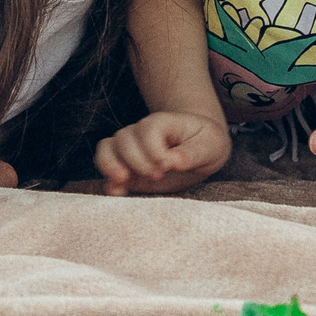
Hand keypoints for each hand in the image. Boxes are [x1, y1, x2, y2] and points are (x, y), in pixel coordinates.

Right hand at [92, 110, 231, 195]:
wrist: (198, 149)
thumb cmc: (205, 143)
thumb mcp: (210, 145)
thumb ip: (192, 153)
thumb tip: (174, 162)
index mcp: (161, 122)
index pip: (147, 129)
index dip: (153, 149)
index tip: (166, 166)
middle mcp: (139, 133)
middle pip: (123, 139)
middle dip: (137, 161)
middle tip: (156, 177)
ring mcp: (129, 150)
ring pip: (106, 149)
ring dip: (111, 166)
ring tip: (123, 182)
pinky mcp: (125, 168)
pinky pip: (105, 168)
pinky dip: (108, 181)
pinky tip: (119, 193)